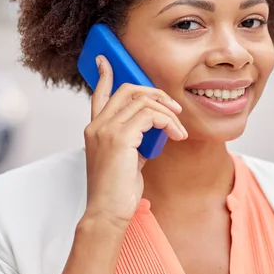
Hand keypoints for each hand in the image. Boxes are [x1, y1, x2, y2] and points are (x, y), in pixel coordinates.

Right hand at [81, 55, 187, 228]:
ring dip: (168, 112)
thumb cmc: (117, 190)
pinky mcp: (119, 137)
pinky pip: (150, 115)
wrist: (107, 212)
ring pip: (143, 101)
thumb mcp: (125, 158)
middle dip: (155, 92)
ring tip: (179, 129)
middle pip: (127, 90)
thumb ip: (133, 138)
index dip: (104, 75)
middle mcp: (97, 125)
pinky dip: (168, 122)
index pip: (98, 94)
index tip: (106, 60)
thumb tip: (153, 127)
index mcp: (95, 129)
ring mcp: (106, 130)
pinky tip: (177, 135)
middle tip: (174, 107)